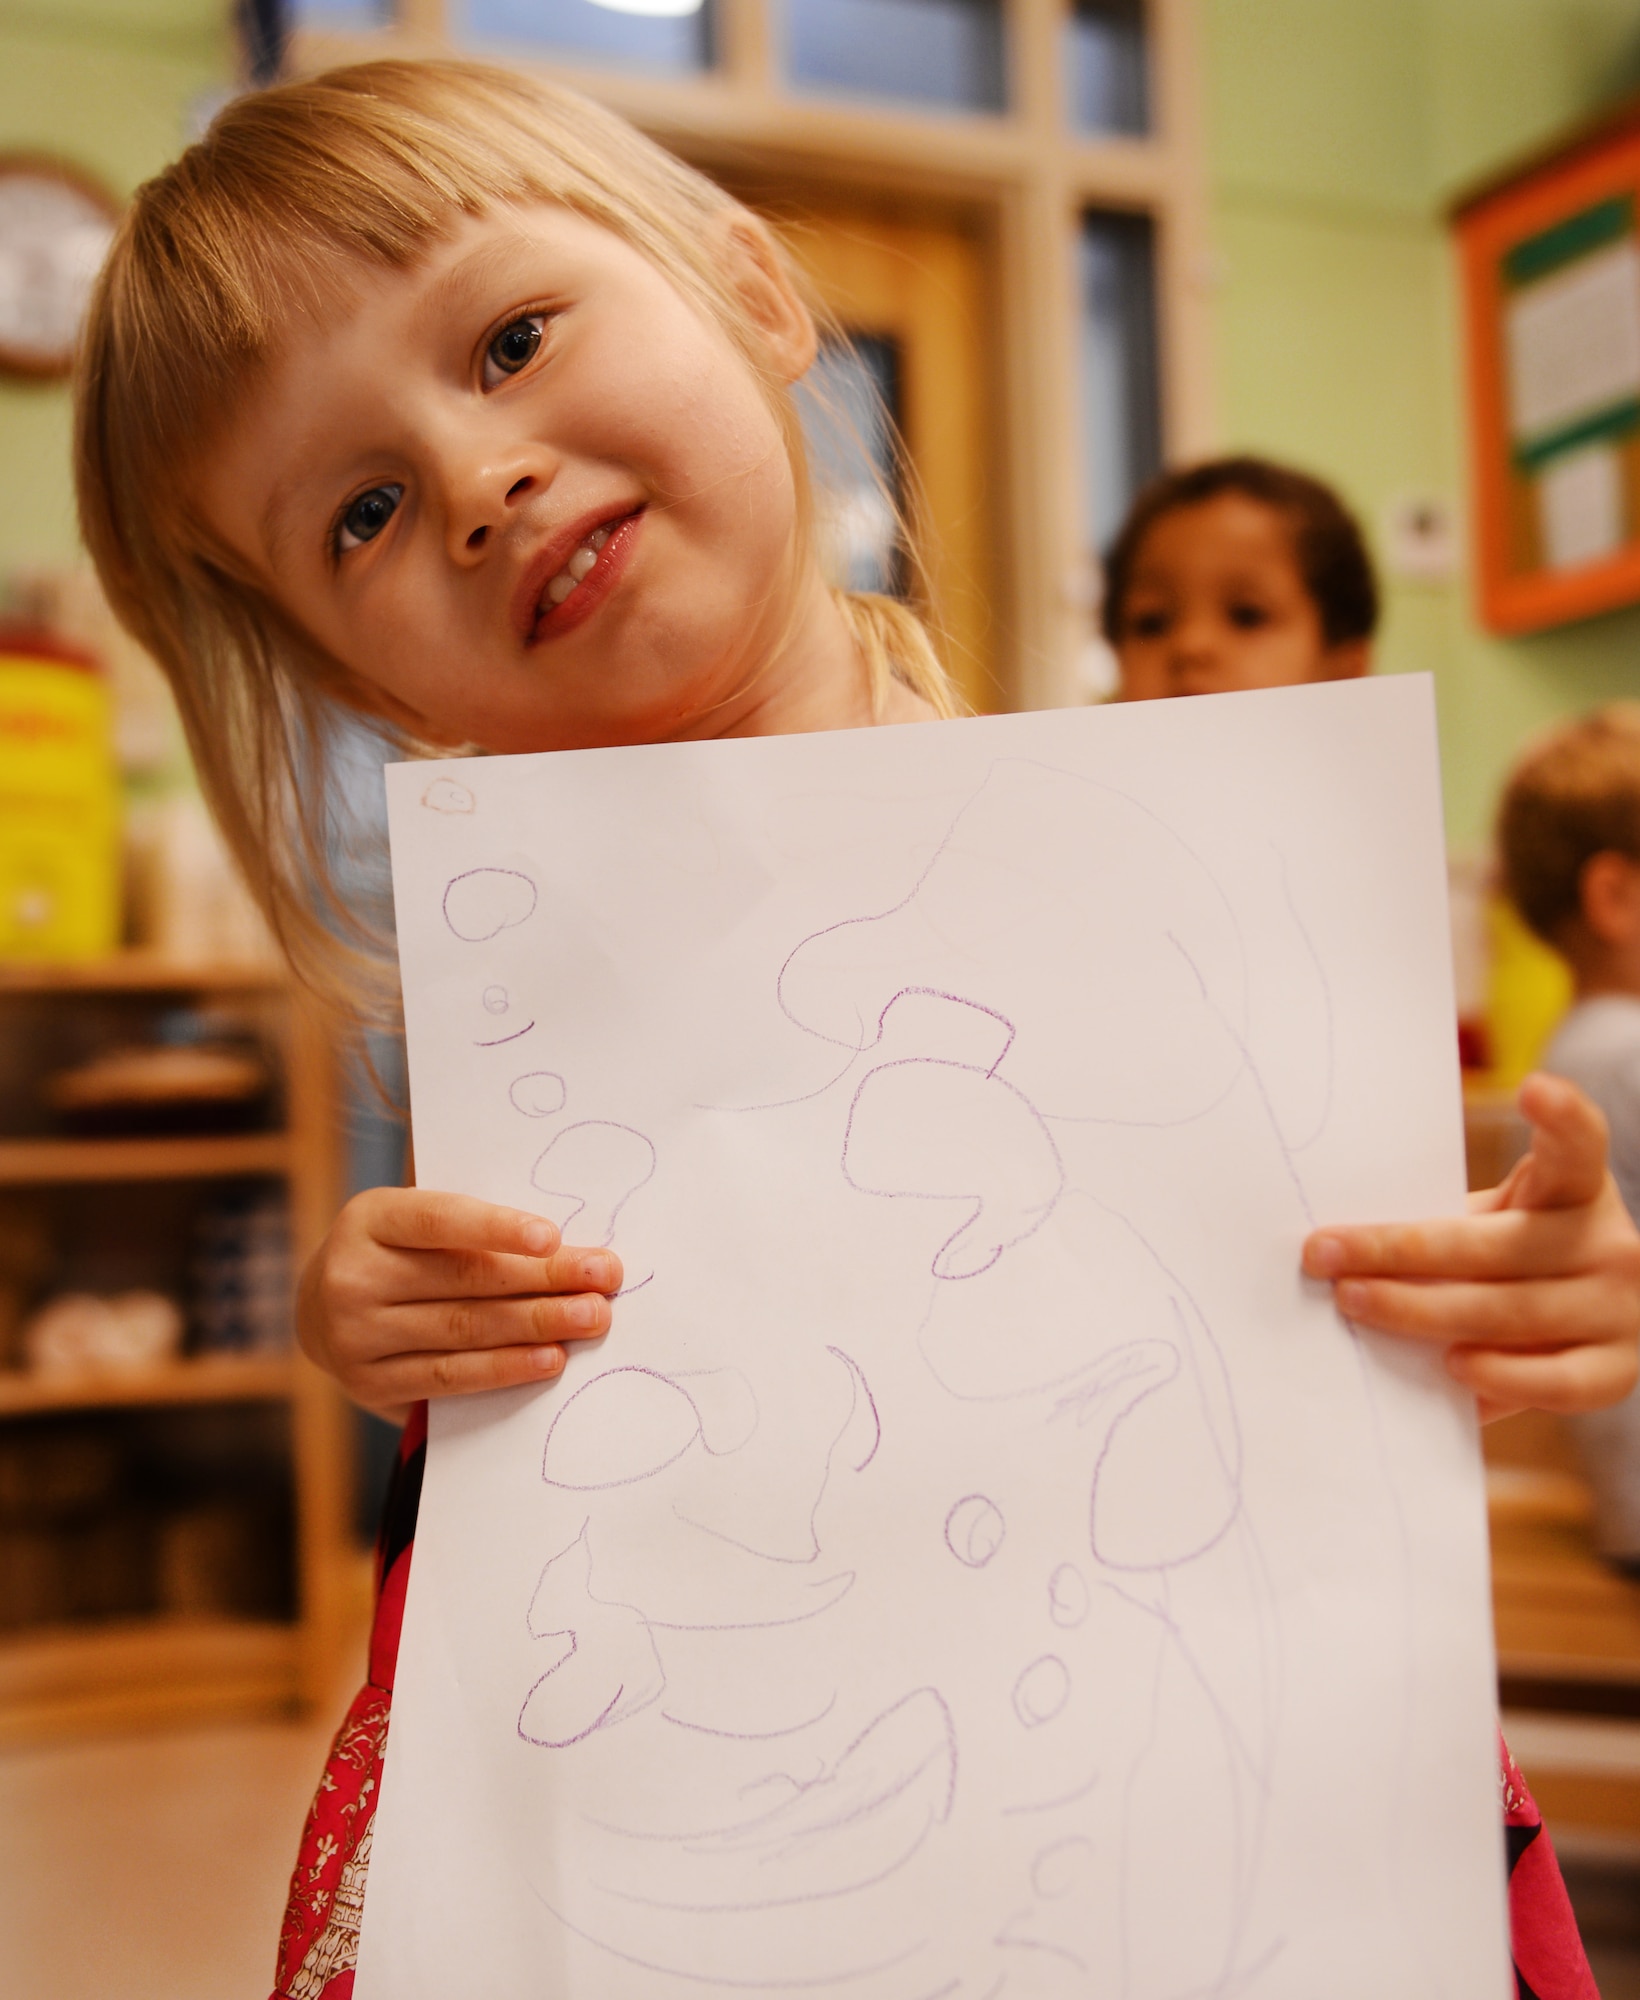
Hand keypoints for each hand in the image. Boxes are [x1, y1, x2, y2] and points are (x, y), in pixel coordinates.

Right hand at [297, 1187, 621, 1418]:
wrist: (321, 1314)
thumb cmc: (399, 1254)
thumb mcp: (415, 1221)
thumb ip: (472, 1218)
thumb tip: (563, 1232)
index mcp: (369, 1218)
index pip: (439, 1219)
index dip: (497, 1227)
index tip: (554, 1237)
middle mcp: (352, 1275)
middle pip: (465, 1278)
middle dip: (543, 1279)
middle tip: (603, 1279)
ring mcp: (355, 1334)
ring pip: (464, 1328)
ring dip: (537, 1324)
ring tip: (590, 1318)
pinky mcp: (370, 1384)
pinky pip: (451, 1376)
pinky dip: (507, 1368)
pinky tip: (551, 1360)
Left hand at [1301, 1073, 1639, 1422]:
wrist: (1582, 1328)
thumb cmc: (1512, 1265)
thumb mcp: (1495, 1224)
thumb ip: (1448, 1224)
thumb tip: (1339, 1243)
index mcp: (1579, 1190)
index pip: (1579, 1144)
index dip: (1562, 1116)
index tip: (1533, 1088)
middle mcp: (1610, 1243)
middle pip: (1499, 1245)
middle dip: (1399, 1250)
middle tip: (1325, 1253)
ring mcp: (1620, 1310)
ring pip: (1511, 1311)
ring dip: (1421, 1310)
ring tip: (1357, 1302)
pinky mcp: (1615, 1372)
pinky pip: (1554, 1381)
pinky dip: (1500, 1375)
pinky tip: (1450, 1366)